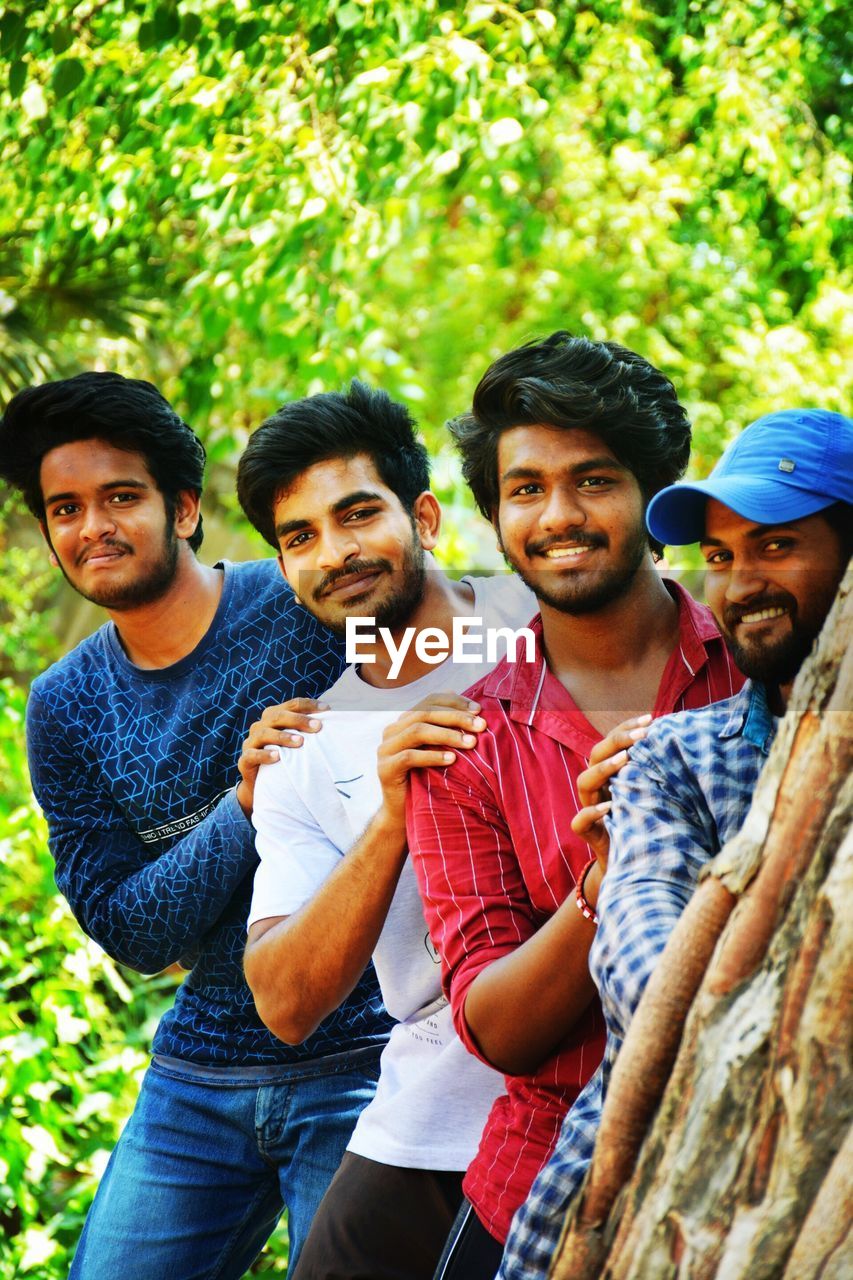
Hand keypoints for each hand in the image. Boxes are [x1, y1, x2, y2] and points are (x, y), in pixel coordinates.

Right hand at [236, 697, 328, 815]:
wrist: (263, 785)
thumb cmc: (286, 759)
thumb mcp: (297, 743)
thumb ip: (309, 732)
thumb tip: (337, 723)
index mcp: (274, 716)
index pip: (292, 705)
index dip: (309, 705)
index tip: (327, 710)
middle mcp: (261, 726)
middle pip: (278, 716)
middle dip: (299, 720)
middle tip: (317, 727)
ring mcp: (251, 742)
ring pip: (264, 733)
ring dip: (283, 737)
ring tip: (300, 742)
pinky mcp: (244, 760)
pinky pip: (252, 755)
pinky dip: (264, 755)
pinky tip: (277, 757)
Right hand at [376, 692, 485, 827]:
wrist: (404, 812)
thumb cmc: (428, 779)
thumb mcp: (440, 750)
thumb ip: (449, 730)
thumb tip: (475, 709)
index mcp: (405, 720)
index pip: (430, 700)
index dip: (455, 702)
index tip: (479, 709)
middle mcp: (393, 730)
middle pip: (425, 713)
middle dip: (456, 718)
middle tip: (480, 725)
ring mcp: (386, 748)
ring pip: (417, 731)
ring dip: (447, 735)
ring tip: (471, 743)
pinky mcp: (385, 768)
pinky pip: (409, 757)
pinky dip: (432, 756)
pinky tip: (452, 760)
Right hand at [571, 714, 651, 868]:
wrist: (634, 864)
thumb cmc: (647, 822)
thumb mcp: (654, 793)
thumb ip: (658, 772)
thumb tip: (685, 743)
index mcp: (610, 773)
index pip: (613, 742)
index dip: (627, 727)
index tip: (652, 719)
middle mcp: (597, 787)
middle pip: (596, 754)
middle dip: (618, 740)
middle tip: (643, 734)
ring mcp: (588, 808)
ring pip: (584, 781)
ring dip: (604, 768)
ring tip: (625, 759)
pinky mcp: (586, 833)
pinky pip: (580, 819)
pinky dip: (592, 812)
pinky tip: (609, 807)